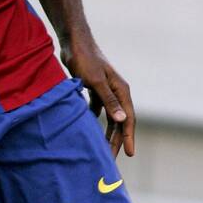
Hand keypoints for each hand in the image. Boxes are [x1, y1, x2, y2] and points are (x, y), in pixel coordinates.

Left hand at [64, 32, 134, 157]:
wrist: (73, 42)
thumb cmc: (85, 60)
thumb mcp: (96, 82)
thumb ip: (109, 101)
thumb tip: (122, 121)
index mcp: (121, 90)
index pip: (128, 119)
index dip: (128, 137)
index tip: (130, 154)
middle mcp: (117, 92)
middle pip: (119, 121)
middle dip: (116, 140)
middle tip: (111, 160)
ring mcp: (106, 91)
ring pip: (109, 118)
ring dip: (106, 133)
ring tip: (102, 150)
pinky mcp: (94, 89)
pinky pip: (97, 110)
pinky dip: (94, 121)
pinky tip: (88, 131)